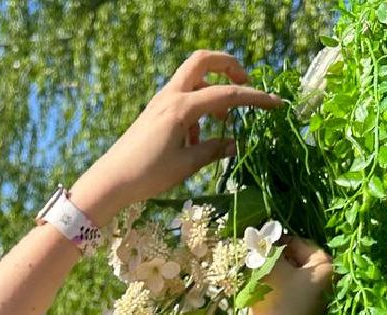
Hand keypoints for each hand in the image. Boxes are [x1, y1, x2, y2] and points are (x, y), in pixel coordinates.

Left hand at [68, 51, 282, 226]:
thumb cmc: (147, 175)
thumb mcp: (185, 166)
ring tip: (221, 124)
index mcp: (181, 107)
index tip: (276, 105)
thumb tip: (234, 144)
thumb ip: (212, 150)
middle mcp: (170, 97)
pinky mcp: (155, 112)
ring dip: (212, 93)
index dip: (255, 98)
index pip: (227, 94)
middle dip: (228, 66)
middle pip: (203, 61)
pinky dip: (197, 110)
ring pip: (193, 80)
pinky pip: (182, 98)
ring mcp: (160, 102)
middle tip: (244, 85)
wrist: (110, 181)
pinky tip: (196, 140)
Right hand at [249, 234, 333, 314]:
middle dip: (279, 258)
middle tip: (259, 259)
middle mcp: (329, 281)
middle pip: (300, 260)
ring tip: (260, 275)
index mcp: (326, 266)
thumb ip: (269, 248)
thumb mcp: (271, 267)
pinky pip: (295, 291)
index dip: (279, 241)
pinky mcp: (310, 312)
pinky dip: (282, 288)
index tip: (262, 244)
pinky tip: (268, 292)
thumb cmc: (276, 299)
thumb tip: (267, 238)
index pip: (301, 243)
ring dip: (279, 272)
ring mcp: (321, 298)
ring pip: (296, 276)